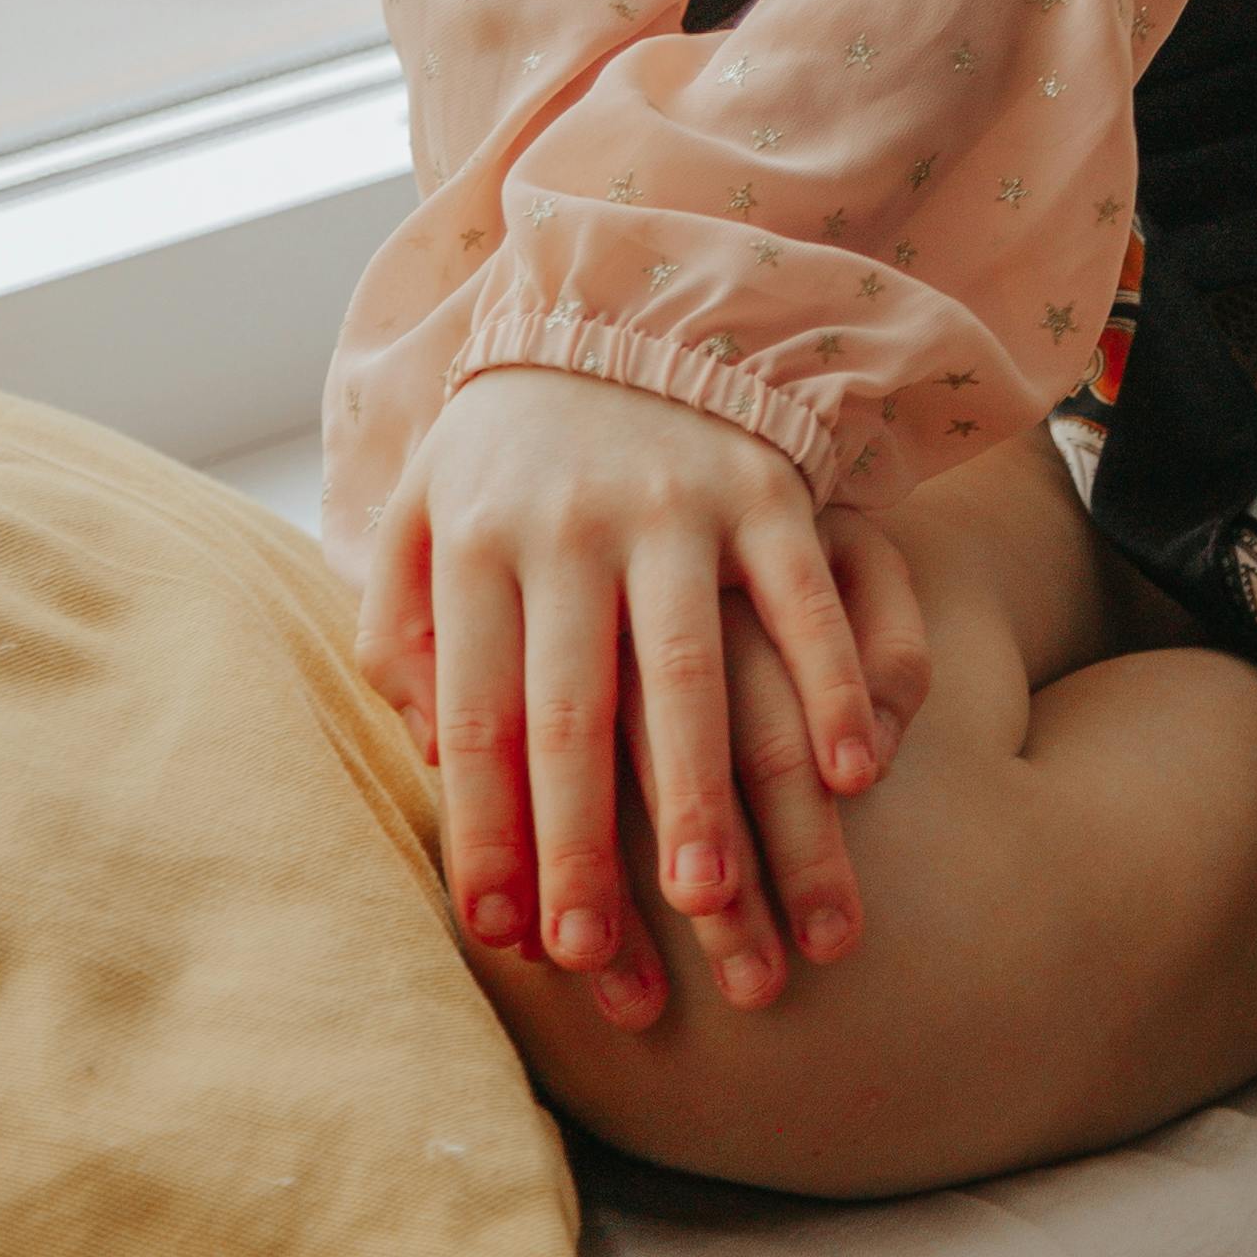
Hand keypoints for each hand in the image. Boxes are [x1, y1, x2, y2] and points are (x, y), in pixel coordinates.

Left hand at [360, 367, 932, 1025]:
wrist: (612, 300)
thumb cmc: (504, 454)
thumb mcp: (419, 515)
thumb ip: (403, 634)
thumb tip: (434, 760)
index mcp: (476, 543)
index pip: (478, 716)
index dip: (488, 831)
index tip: (504, 938)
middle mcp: (570, 524)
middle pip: (574, 708)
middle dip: (585, 841)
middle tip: (598, 956)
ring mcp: (675, 503)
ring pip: (690, 666)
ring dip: (703, 789)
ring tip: (716, 902)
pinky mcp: (764, 484)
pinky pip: (803, 596)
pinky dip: (831, 684)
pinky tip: (853, 775)